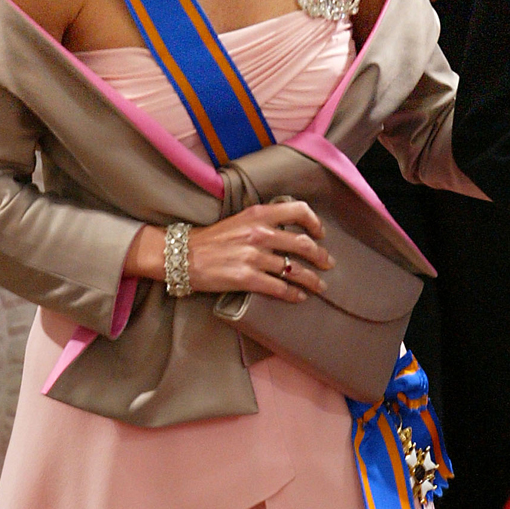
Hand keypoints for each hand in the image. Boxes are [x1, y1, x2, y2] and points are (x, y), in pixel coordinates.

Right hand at [188, 200, 332, 301]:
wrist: (181, 256)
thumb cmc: (211, 239)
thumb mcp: (239, 219)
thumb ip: (263, 222)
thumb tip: (289, 231)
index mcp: (259, 215)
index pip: (298, 211)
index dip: (315, 223)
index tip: (321, 234)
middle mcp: (260, 233)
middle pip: (303, 244)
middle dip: (321, 257)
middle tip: (328, 264)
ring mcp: (254, 257)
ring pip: (295, 270)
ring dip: (312, 280)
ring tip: (320, 286)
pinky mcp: (246, 278)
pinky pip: (279, 288)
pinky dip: (294, 294)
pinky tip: (299, 297)